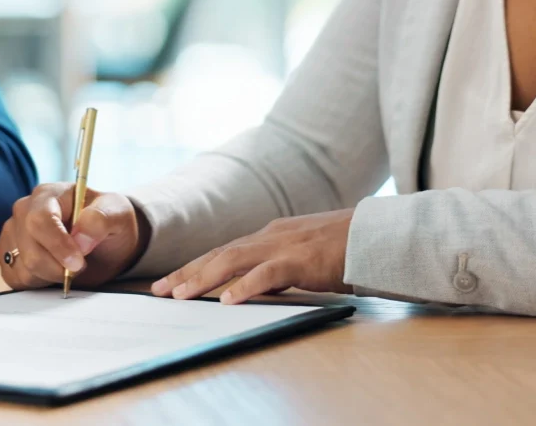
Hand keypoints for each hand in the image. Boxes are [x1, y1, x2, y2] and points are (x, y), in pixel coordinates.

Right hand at [0, 183, 150, 289]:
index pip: (40, 220)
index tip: (78, 262)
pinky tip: (53, 271)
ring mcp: (13, 234)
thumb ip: (102, 220)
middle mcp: (24, 211)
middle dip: (58, 266)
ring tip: (68, 265)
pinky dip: (39, 283)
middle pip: (29, 249)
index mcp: (48, 194)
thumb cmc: (108, 222)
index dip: (57, 245)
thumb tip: (80, 240)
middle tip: (81, 265)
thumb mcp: (118, 214)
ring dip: (51, 276)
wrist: (104, 241)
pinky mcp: (8, 256)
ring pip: (22, 268)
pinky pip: (16, 279)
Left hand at [152, 209, 355, 304]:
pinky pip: (267, 274)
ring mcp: (283, 246)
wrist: (376, 234)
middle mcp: (269, 237)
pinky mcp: (301, 260)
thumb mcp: (300, 256)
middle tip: (159, 291)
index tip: (170, 282)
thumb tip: (254, 285)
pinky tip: (228, 300)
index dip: (194, 266)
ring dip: (204, 278)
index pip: (222, 251)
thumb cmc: (343, 247)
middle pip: (218, 254)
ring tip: (181, 294)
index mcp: (269, 236)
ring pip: (233, 260)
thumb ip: (276, 267)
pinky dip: (245, 286)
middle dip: (186, 272)